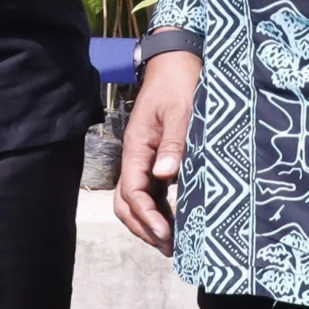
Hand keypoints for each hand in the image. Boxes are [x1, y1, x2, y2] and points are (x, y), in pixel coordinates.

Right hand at [115, 51, 200, 252]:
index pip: (132, 192)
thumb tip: (165, 175)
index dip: (147, 217)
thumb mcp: (182, 110)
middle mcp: (136, 156)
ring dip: (148, 222)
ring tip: (170, 243)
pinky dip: (156, 209)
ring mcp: (144, 158)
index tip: (166, 235)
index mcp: (137, 148)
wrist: (175, 60)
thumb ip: (175, 142)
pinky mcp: (155, 157)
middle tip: (168, 248)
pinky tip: (173, 220)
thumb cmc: (179, 82)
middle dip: (143, 227)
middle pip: (126, 202)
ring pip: (134, 199)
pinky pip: (149, 190)